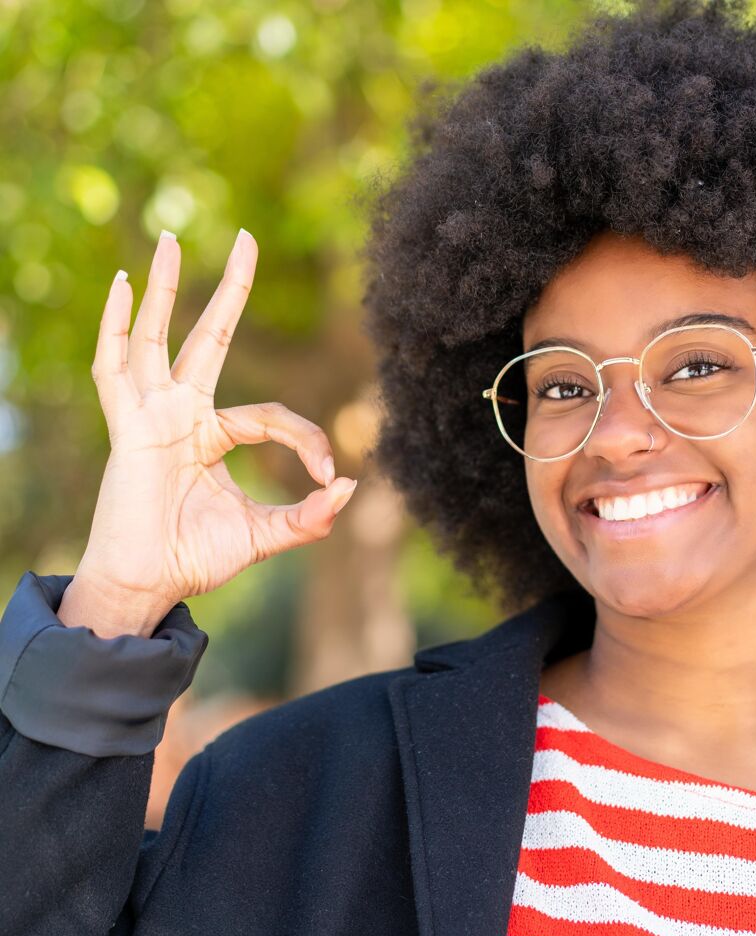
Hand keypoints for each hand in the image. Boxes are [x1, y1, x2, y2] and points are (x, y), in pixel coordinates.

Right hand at [65, 228, 356, 633]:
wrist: (149, 585)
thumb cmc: (196, 559)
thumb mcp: (265, 535)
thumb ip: (308, 520)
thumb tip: (348, 487)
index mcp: (214, 436)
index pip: (273, 414)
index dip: (308, 437)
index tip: (327, 475)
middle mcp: (183, 415)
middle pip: (210, 337)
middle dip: (230, 289)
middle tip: (248, 238)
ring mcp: (153, 416)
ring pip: (157, 338)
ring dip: (162, 289)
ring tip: (168, 238)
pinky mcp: (130, 428)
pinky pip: (115, 370)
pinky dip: (114, 328)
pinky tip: (119, 285)